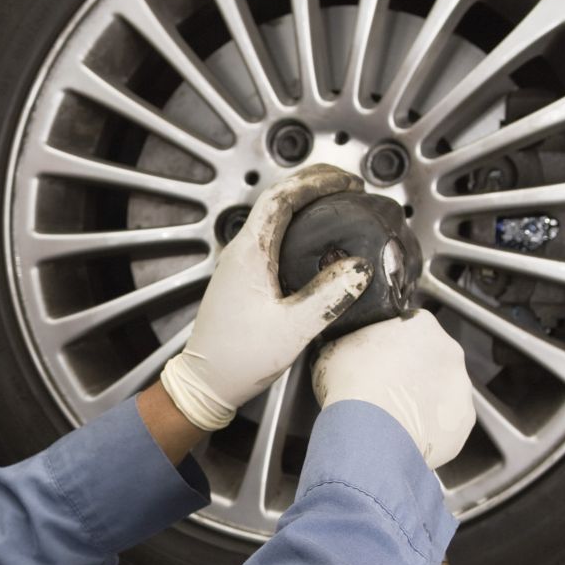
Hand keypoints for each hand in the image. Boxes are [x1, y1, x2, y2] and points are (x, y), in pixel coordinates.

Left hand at [159, 165, 373, 430]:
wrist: (205, 382)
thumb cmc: (238, 358)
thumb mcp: (293, 329)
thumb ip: (329, 296)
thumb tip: (359, 268)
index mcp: (249, 254)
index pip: (282, 198)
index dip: (317, 182)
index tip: (348, 183)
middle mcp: (240, 251)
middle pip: (277, 199)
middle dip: (313, 184)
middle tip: (349, 185)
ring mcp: (240, 263)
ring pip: (273, 217)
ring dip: (305, 203)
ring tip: (339, 203)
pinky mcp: (243, 277)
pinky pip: (272, 237)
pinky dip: (298, 225)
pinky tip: (317, 239)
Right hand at [311, 312, 474, 467]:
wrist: (369, 433)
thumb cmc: (352, 386)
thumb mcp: (336, 348)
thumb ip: (353, 341)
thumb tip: (348, 346)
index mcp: (422, 325)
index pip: (410, 326)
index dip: (392, 344)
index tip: (378, 358)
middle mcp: (449, 352)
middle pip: (430, 358)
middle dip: (411, 371)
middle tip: (384, 388)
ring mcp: (460, 388)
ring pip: (441, 391)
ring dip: (423, 399)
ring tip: (393, 416)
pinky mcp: (463, 422)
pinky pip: (446, 422)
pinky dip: (430, 428)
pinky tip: (406, 433)